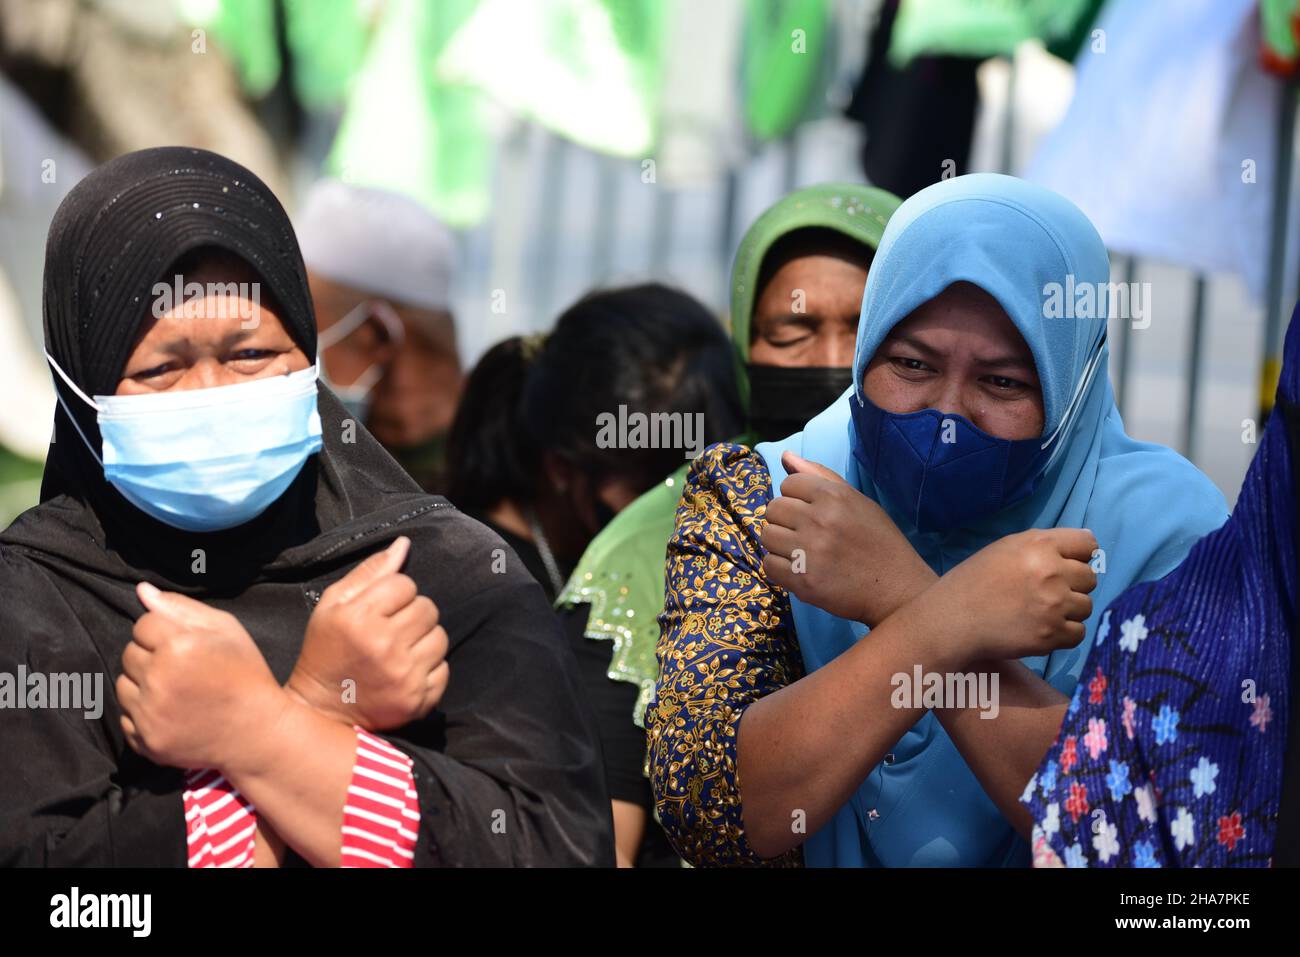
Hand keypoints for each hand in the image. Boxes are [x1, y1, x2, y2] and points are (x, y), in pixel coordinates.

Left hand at [118, 583, 285, 770]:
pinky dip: (143, 714)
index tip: (187, 645)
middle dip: (152, 656)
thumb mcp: (226, 630)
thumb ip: (182, 608)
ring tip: (177, 690)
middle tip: (184, 668)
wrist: (257, 732)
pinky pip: (126, 717)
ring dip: (143, 684)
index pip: (143, 624)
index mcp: (178, 645)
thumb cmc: (245, 674)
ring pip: (122, 685)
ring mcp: (149, 713)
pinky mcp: (145, 740)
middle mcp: (158, 679)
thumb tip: (142, 591)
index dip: (165, 631)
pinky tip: (172, 712)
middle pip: (128, 653)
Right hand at [287, 536, 448, 730]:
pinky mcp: (418, 701)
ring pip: (440, 637)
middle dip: (412, 614)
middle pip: (428, 608)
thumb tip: (404, 544)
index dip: (394, 594)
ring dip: (423, 640)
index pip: (405, 584)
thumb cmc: (325, 650)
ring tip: (399, 651)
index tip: (378, 610)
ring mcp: (404, 676)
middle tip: (390, 630)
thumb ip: (370, 572)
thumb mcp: (333, 605)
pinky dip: (429, 669)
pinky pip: (444, 669)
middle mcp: (385, 646)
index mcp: (360, 618)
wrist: (320, 711)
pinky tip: (405, 672)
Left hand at [760, 451, 934, 625]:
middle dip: (785, 520)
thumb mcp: (858, 501)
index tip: (812, 512)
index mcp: (834, 496)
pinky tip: (800, 568)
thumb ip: (820, 476)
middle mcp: (819, 520)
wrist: (897, 589)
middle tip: (806, 533)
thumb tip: (785, 456)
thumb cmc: (879, 542)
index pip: (788, 484)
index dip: (797, 498)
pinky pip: (769, 565)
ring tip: (802, 551)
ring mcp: (809, 551)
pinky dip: (781, 568)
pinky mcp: (802, 581)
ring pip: (767, 535)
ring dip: (780, 544)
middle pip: (773, 509)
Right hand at [908, 528, 1097, 663]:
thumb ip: (1044, 544)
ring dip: (1068, 611)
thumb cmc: (974, 581)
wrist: (950, 621)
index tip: (1064, 565)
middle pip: (1089, 578)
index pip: (1088, 544)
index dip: (1078, 556)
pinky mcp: (1051, 635)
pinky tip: (1040, 629)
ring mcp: (1054, 606)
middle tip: (1044, 593)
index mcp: (1039, 545)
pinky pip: (1078, 633)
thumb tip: (1090, 546)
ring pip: (1086, 607)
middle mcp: (1051, 573)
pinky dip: (1063, 634)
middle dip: (1072, 585)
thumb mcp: (1006, 548)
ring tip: (1039, 612)